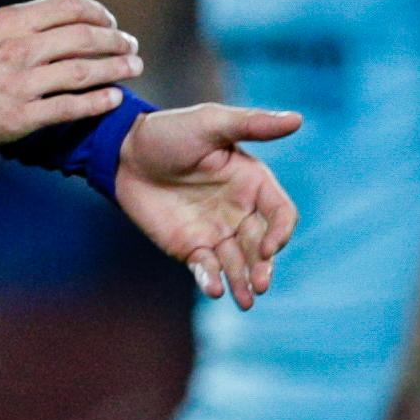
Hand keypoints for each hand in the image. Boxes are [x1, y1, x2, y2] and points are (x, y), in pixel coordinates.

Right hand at [0, 0, 143, 152]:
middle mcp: (22, 50)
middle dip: (116, 40)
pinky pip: (70, 108)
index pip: (71, 7)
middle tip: (130, 45)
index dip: (98, 12)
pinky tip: (113, 99)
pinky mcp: (21, 118)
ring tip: (134, 67)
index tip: (109, 21)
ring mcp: (23, 85)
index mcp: (9, 20)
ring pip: (85, 72)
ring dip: (117, 68)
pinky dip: (97, 102)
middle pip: (86, 38)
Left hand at [110, 101, 302, 302]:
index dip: (280, 232)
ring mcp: (216, 231)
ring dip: (244, 281)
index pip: (280, 213)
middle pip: (262, 245)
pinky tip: (215, 289)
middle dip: (264, 266)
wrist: (122, 152)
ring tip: (246, 300)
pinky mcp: (190, 246)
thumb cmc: (169, 132)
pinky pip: (207, 268)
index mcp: (253, 182)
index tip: (269, 246)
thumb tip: (297, 119)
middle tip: (260, 284)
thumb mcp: (211, 122)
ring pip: (239, 262)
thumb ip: (252, 124)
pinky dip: (212, 279)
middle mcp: (240, 210)